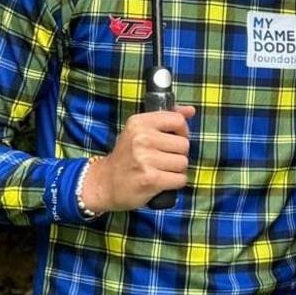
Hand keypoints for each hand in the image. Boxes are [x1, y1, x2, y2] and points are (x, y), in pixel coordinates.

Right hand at [80, 105, 194, 211]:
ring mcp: (145, 159)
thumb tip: (191, 110)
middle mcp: (142, 138)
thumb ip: (166, 118)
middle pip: (184, 144)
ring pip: (183, 162)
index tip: (173, 139)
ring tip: (161, 170)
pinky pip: (180, 179)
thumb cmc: (127, 156)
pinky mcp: (151, 179)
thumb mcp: (140, 130)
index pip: (178, 120)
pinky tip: (162, 181)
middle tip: (163, 158)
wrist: (104, 183)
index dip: (182, 131)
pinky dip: (175, 182)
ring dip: (177, 169)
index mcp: (139, 123)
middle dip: (178, 154)